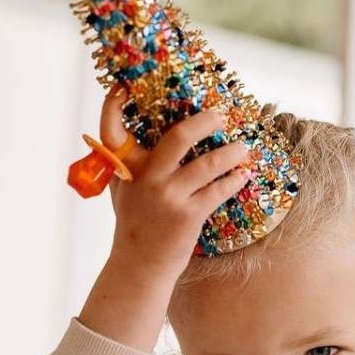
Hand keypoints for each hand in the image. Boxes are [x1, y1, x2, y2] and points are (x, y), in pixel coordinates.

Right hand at [99, 85, 251, 277]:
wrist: (139, 267)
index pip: (111, 130)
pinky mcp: (187, 215)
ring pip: (207, 164)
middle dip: (204, 121)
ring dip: (231, 153)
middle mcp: (146, 179)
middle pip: (178, 137)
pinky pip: (218, 191)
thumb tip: (151, 137)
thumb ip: (132, 167)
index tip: (121, 88)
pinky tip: (242, 175)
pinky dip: (233, 181)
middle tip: (220, 116)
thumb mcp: (125, 192)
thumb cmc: (135, 226)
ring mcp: (167, 196)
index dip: (111, 106)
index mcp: (126, 169)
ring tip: (244, 148)